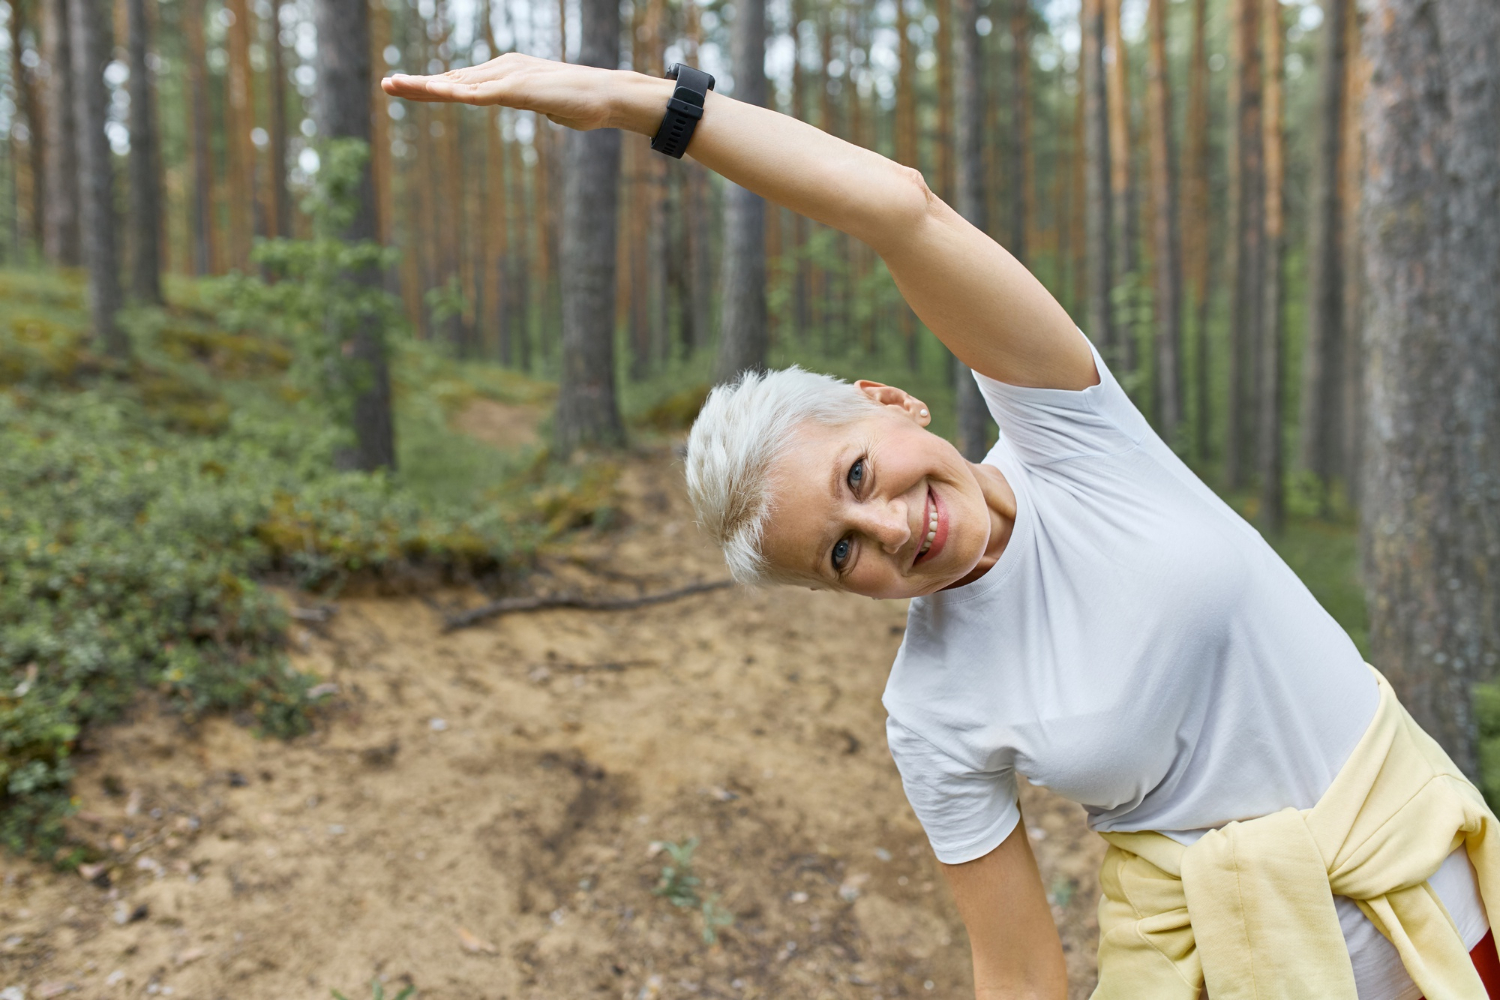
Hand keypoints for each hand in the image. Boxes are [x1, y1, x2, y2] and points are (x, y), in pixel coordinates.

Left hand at [381, 53, 628, 130]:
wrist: (607, 95)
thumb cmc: (583, 103)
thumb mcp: (550, 106)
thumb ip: (539, 106)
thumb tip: (546, 112)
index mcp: (506, 74)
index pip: (462, 82)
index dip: (432, 86)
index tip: (407, 89)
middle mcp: (502, 69)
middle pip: (453, 79)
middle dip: (418, 83)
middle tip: (386, 85)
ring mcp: (509, 77)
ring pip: (460, 84)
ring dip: (427, 86)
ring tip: (397, 85)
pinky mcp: (520, 89)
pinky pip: (483, 93)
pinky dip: (459, 94)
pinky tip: (438, 94)